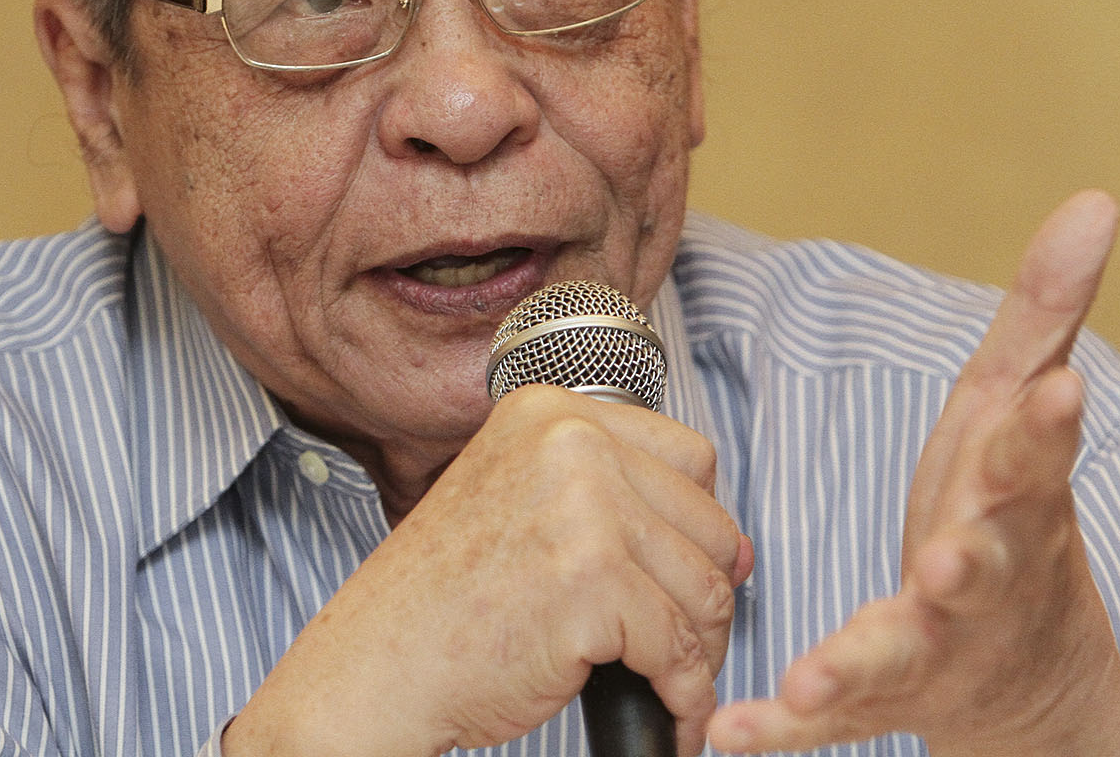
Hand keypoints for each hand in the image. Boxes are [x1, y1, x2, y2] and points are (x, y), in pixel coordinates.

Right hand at [226, 386, 753, 756]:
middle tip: (682, 644)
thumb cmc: (446, 598)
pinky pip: (680, 647)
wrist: (379, 663)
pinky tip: (667, 708)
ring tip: (671, 679)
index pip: (690, 458)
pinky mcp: (591, 582)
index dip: (696, 527)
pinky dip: (683, 692)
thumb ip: (616, 502)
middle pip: (707, 523)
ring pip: (704, 587)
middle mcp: (571, 442)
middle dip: (705, 596)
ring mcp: (583, 508)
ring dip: (700, 649)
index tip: (681, 572)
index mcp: (552, 412)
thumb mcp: (525, 504)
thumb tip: (740, 552)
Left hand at [708, 190, 1119, 755]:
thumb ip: (1045, 312)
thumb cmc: (1006, 509)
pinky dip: (776, 727)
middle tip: (949, 561)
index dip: (1046, 427)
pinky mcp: (878, 693)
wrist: (1030, 673)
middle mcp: (982, 577)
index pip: (1034, 457)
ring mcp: (932, 643)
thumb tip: (1095, 201)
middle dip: (970, 562)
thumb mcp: (1018, 406)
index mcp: (1012, 497)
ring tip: (813, 680)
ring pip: (901, 653)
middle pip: (982, 567)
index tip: (1058, 392)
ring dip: (859, 662)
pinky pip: (824, 715)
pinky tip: (728, 734)